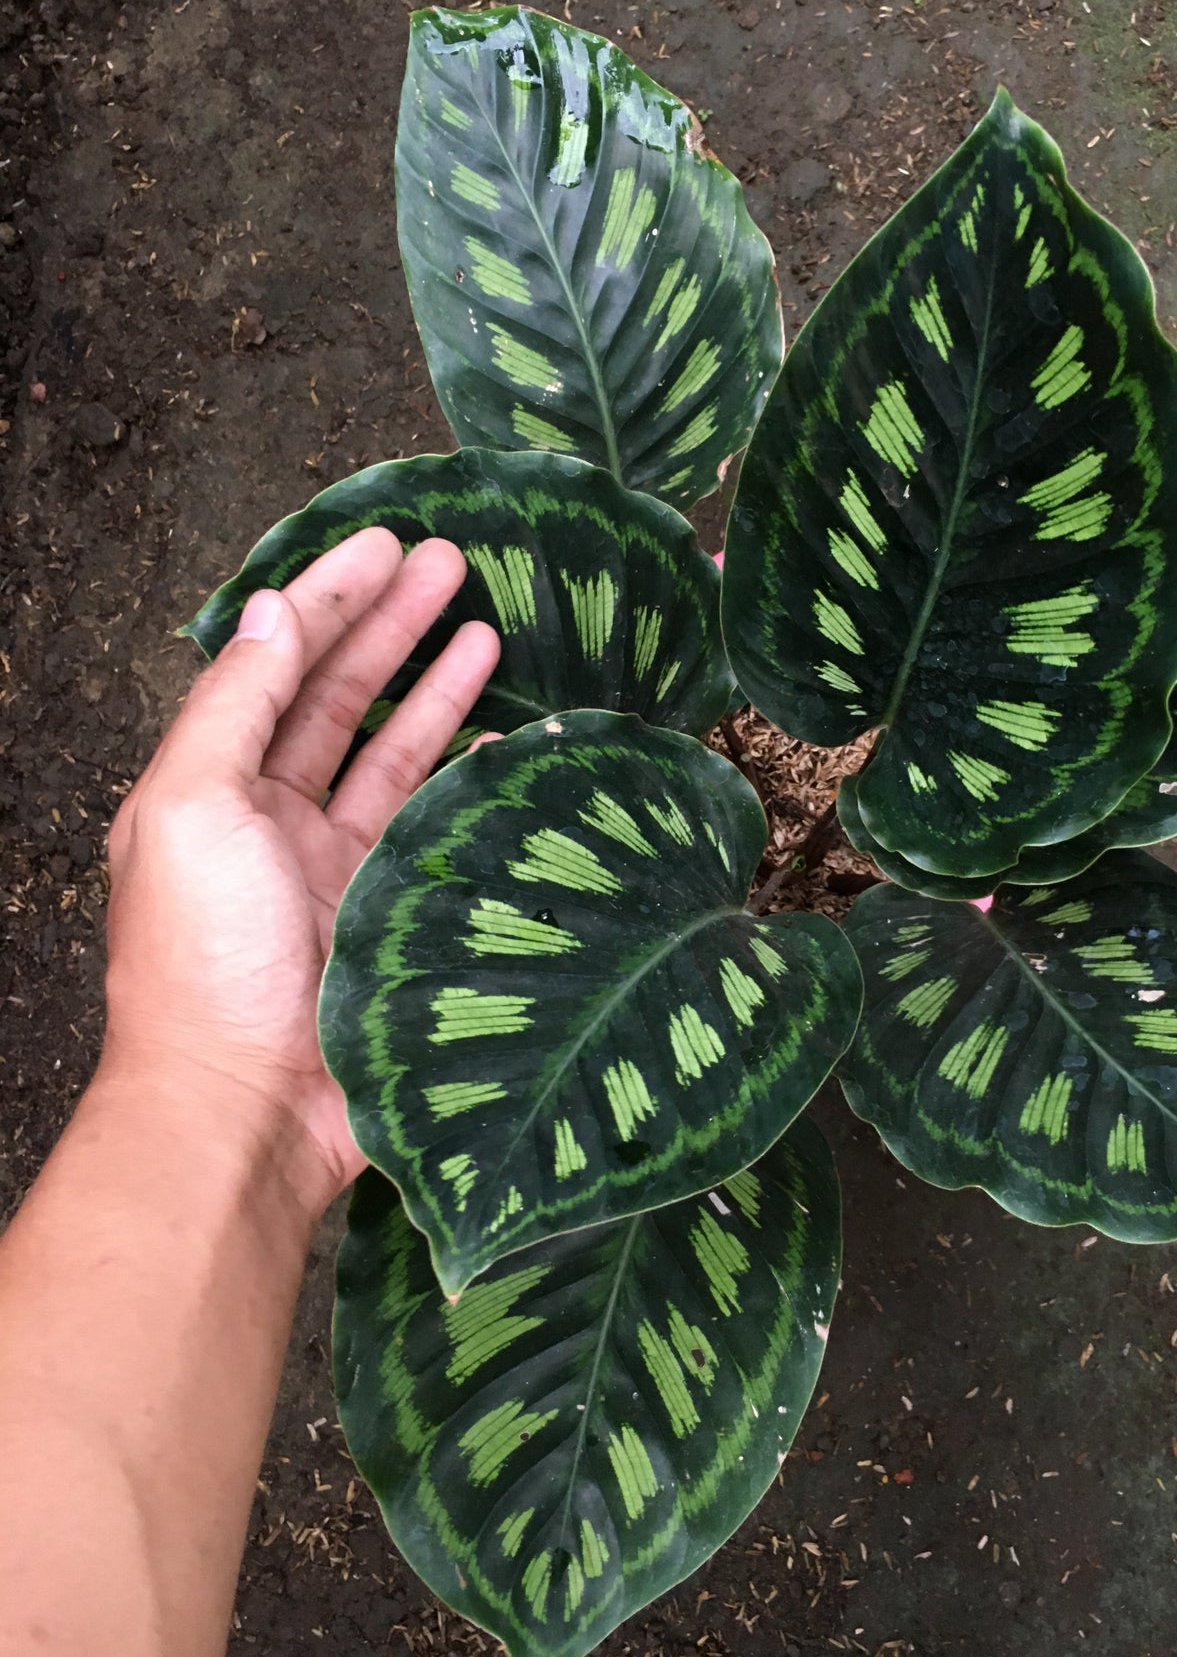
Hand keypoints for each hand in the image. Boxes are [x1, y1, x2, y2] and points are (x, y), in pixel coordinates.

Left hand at [103, 527, 499, 1218]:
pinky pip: (439, 832)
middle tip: (452, 561)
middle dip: (391, 625)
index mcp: (211, 790)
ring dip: (437, 689)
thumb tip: (265, 612)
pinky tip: (507, 745)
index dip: (327, 598)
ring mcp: (339, 873)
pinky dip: (470, 783)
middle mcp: (272, 822)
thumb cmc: (203, 965)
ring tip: (489, 627)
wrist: (247, 1115)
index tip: (384, 541)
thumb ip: (229, 707)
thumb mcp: (189, 810)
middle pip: (340, 699)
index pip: (274, 666)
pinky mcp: (396, 921)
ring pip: (396, 757)